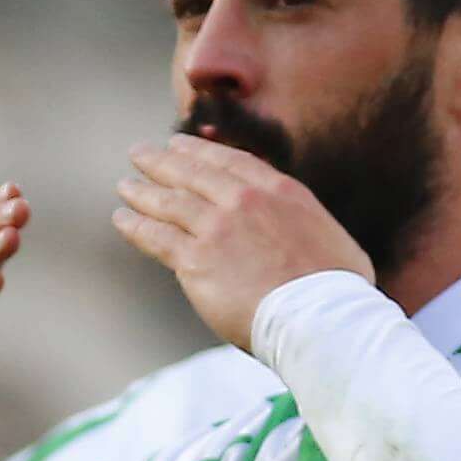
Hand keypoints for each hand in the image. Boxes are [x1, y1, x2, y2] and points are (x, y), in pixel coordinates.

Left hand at [112, 134, 370, 350]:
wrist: (320, 315)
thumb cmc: (337, 289)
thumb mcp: (328, 235)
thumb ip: (301, 223)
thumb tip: (297, 233)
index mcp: (279, 191)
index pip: (230, 162)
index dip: (199, 152)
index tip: (180, 145)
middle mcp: (243, 201)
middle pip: (192, 174)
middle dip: (162, 161)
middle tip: (141, 153)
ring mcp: (217, 229)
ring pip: (169, 202)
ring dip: (143, 190)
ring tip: (125, 185)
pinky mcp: (196, 261)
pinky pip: (156, 237)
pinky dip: (136, 225)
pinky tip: (123, 218)